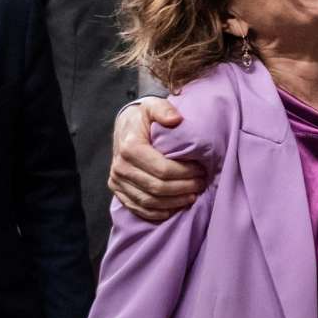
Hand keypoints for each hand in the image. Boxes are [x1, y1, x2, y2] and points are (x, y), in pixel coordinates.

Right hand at [108, 99, 204, 221]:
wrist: (125, 124)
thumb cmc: (143, 116)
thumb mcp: (153, 105)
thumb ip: (164, 109)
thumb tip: (176, 119)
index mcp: (130, 147)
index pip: (162, 169)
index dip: (185, 173)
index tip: (201, 169)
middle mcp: (120, 166)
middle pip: (157, 187)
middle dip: (183, 188)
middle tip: (201, 184)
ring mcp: (117, 180)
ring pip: (148, 201)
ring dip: (173, 202)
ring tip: (192, 196)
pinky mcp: (117, 189)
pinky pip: (137, 208)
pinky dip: (156, 212)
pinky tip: (173, 208)